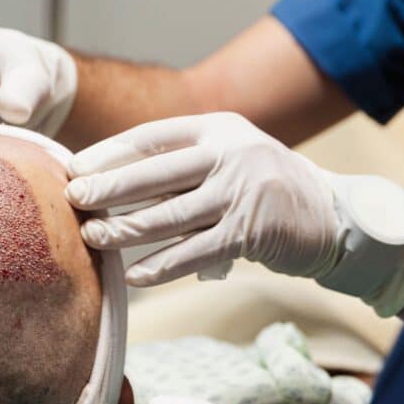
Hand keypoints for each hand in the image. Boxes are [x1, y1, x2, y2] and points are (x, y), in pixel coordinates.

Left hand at [66, 113, 342, 284]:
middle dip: (109, 188)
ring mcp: (241, 193)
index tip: (76, 167)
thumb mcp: (225, 156)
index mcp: (217, 128)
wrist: (329, 212)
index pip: (152, 136)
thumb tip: (107, 180)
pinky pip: (194, 252)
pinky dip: (161, 266)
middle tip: (74, 199)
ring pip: (170, 215)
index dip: (110, 153)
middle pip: (156, 173)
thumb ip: (179, 162)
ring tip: (93, 236)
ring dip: (126, 229)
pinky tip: (133, 274)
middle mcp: (230, 154)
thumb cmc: (258, 185)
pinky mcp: (250, 232)